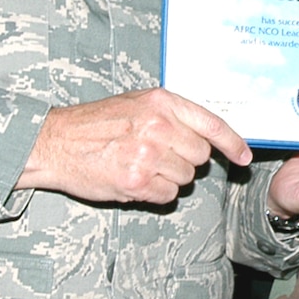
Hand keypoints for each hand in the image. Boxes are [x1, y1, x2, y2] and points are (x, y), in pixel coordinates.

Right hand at [17, 88, 250, 203]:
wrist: (54, 142)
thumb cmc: (95, 124)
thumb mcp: (136, 103)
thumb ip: (171, 115)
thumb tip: (207, 137)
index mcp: (161, 102)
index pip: (211, 124)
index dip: (233, 143)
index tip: (243, 157)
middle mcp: (159, 126)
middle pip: (200, 157)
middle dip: (185, 160)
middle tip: (157, 154)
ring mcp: (149, 155)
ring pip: (185, 179)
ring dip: (168, 178)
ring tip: (140, 165)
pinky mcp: (136, 181)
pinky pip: (168, 196)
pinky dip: (155, 194)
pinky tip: (134, 180)